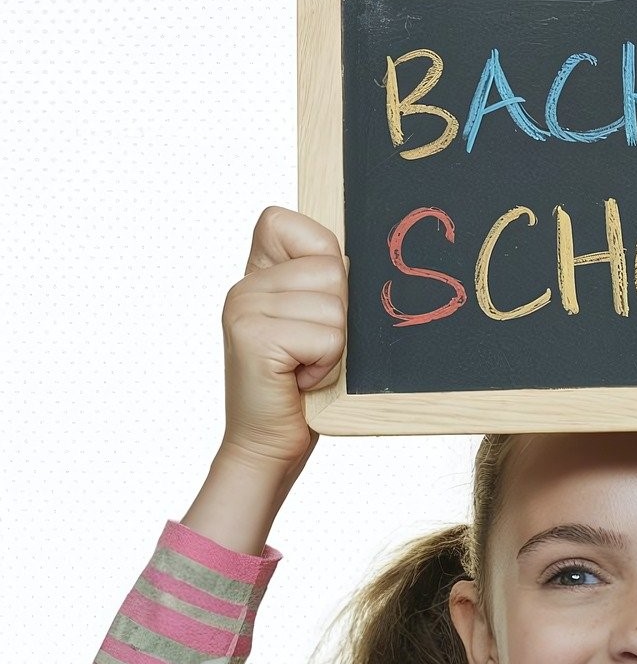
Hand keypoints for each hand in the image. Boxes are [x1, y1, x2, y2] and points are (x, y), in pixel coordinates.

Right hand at [219, 206, 346, 473]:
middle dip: (338, 316)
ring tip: (306, 365)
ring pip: (335, 306)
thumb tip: (365, 256)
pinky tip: (301, 379)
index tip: (311, 305)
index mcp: (257, 273)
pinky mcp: (254, 337)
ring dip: (334, 346)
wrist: (271, 442)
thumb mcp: (316, 322)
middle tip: (311, 348)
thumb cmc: (302, 384)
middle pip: (331, 269)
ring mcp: (244, 308)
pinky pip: (328, 337)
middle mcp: (244, 286)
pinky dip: (327, 365)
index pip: (286, 221)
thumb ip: (324, 281)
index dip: (319, 257)